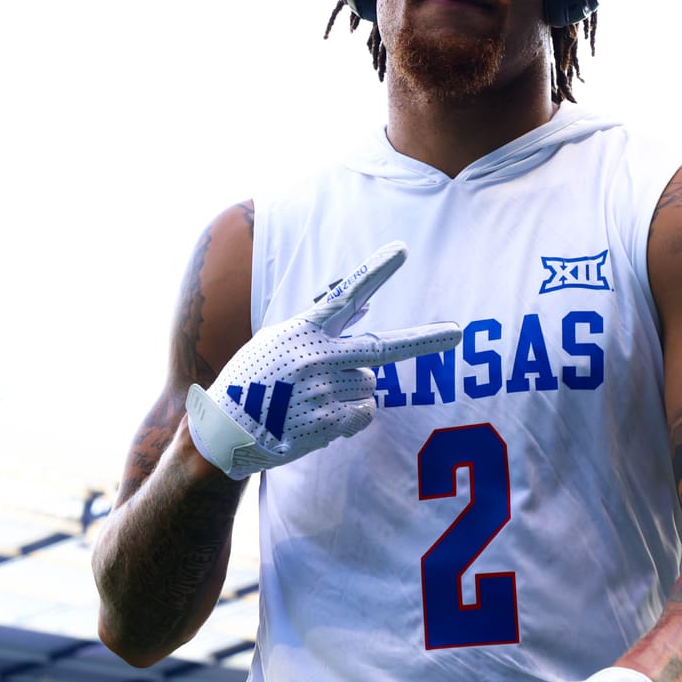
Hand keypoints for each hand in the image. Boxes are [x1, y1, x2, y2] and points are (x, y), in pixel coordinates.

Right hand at [184, 241, 459, 478]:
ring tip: (313, 399)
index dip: (375, 272)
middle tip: (458, 333)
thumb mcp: (279, 340)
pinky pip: (364, 413)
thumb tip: (370, 305)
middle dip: (425, 341)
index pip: (345, 295)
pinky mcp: (328, 422)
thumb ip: (324, 323)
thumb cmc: (252, 381)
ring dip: (351, 392)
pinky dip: (350, 418)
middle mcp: (318, 357)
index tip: (402, 251)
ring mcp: (324, 390)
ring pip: (369, 386)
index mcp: (303, 330)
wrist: (224, 430)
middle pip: (383, 348)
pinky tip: (318, 419)